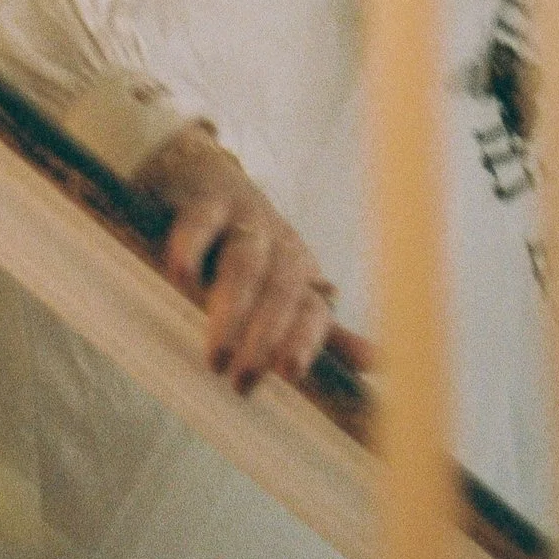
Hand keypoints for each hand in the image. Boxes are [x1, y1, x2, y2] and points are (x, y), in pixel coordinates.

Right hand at [131, 123, 371, 395]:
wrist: (205, 178)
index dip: (305, 340)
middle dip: (266, 336)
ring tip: (216, 354)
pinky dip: (193, 245)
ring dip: (233, 309)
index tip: (289, 373)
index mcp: (301, 274)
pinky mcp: (207, 200)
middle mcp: (280, 245)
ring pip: (245, 263)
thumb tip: (377, 364)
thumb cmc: (248, 250)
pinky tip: (181, 274)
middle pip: (281, 290)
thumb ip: (320, 330)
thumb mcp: (285, 290)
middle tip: (242, 380)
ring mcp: (244, 220)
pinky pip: (202, 220)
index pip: (313, 309)